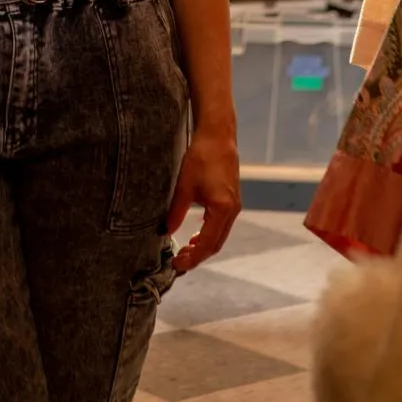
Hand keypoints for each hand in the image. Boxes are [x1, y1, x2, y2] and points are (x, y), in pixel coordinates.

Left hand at [167, 126, 240, 273]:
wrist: (218, 136)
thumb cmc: (201, 157)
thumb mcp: (184, 186)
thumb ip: (176, 211)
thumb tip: (166, 232)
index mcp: (222, 209)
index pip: (207, 244)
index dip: (192, 258)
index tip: (176, 264)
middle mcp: (232, 211)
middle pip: (215, 244)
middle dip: (198, 256)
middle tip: (179, 262)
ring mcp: (234, 206)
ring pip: (219, 236)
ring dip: (203, 246)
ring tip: (185, 252)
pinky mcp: (232, 200)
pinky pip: (221, 225)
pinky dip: (208, 234)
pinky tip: (195, 235)